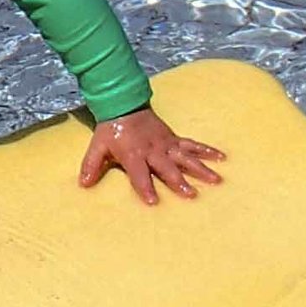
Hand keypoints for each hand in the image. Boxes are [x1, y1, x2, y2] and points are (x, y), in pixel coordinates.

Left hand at [79, 108, 225, 204]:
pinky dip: (207, 151)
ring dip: (201, 169)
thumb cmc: (111, 129)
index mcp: (134, 154)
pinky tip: (222, 158)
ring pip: (186, 158)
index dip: (145, 187)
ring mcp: (166, 144)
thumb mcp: (97, 147)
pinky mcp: (174, 139)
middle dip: (178, 181)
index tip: (153, 202)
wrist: (124, 104)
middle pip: (167, 168)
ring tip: (216, 181)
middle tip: (191, 195)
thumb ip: (91, 165)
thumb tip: (83, 184)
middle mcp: (153, 150)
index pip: (139, 174)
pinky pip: (193, 145)